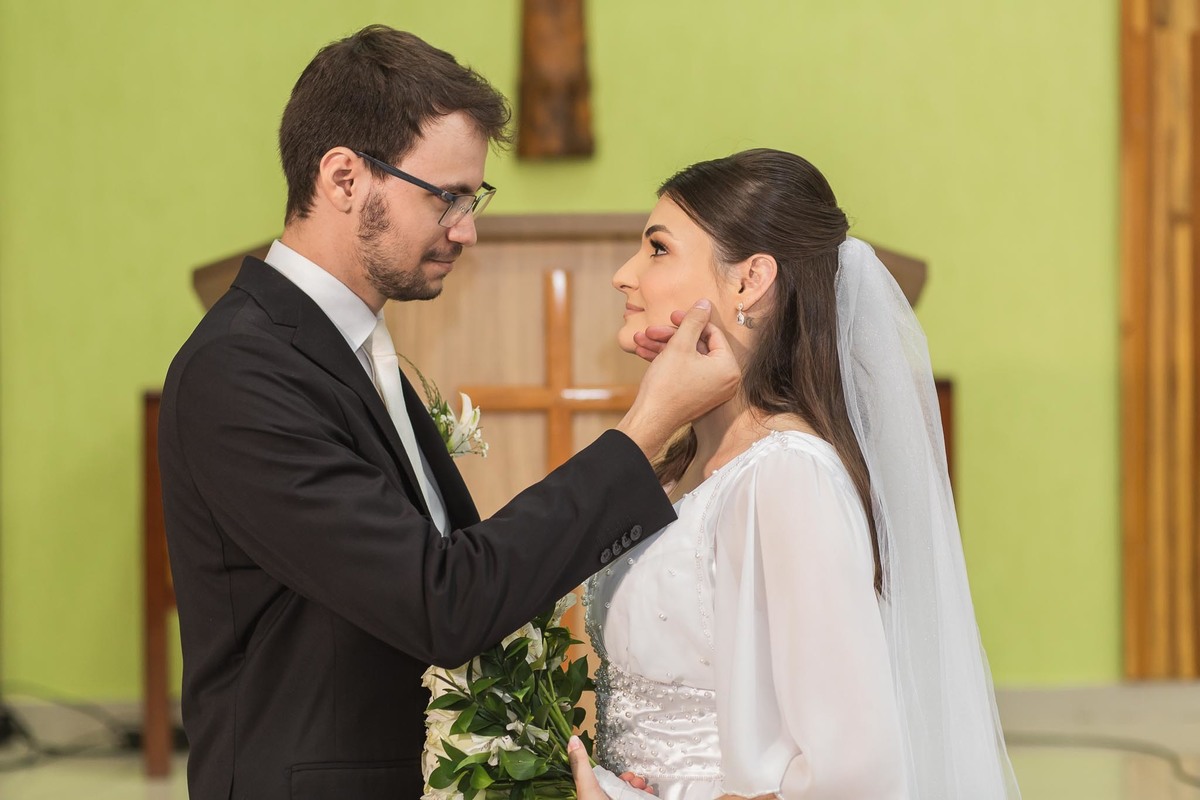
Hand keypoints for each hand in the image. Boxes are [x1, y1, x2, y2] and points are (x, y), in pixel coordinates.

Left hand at [568, 736, 656, 797]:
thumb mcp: (586, 785)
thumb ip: (581, 764)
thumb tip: (572, 739)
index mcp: (595, 795)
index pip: (610, 783)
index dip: (620, 777)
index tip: (627, 774)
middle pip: (625, 789)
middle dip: (634, 781)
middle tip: (637, 780)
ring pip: (634, 795)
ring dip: (642, 788)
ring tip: (644, 787)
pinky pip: (642, 799)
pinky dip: (647, 795)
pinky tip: (649, 793)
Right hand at [617, 300, 739, 457]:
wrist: (650, 420)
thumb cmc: (667, 385)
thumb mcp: (680, 345)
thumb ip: (694, 321)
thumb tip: (705, 303)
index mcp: (728, 368)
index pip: (713, 333)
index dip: (690, 321)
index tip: (672, 316)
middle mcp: (725, 381)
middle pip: (698, 346)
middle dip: (671, 336)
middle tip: (652, 330)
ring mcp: (711, 390)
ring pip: (687, 358)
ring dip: (663, 347)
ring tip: (641, 340)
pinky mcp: (697, 396)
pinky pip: (684, 372)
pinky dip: (667, 362)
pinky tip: (644, 352)